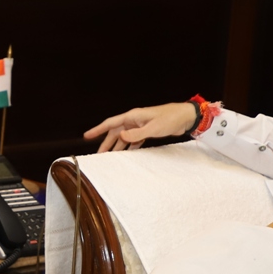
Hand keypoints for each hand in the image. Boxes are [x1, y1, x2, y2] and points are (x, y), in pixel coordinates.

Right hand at [82, 102, 199, 152]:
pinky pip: (134, 140)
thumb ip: (137, 134)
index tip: (87, 135)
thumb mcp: (153, 128)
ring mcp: (140, 125)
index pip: (111, 123)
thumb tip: (122, 137)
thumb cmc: (170, 119)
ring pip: (124, 137)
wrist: (185, 117)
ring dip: (118, 146)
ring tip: (110, 157)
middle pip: (116, 132)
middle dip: (107, 143)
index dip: (98, 130)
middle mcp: (134, 120)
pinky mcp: (147, 131)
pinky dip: (130, 146)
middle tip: (99, 155)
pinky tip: (126, 154)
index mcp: (132, 116)